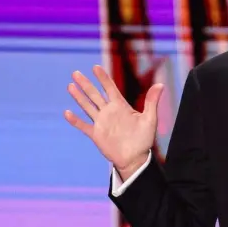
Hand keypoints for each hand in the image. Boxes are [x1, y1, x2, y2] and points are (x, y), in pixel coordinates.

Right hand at [64, 65, 162, 179]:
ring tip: (70, 85)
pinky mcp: (96, 134)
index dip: (103, 78)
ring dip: (79, 97)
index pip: (110, 88)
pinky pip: (83, 126)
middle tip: (75, 72)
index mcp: (121, 106)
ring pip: (87, 106)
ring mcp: (101, 122)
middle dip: (86, 84)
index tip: (95, 67)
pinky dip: (75, 120)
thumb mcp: (150, 119)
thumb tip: (160, 85)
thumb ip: (152, 102)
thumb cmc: (144, 139)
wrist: (135, 159)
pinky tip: (67, 112)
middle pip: (95, 95)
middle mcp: (109, 112)